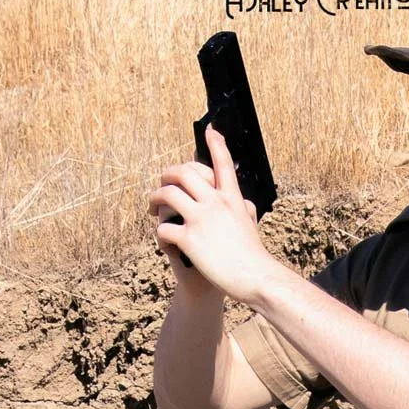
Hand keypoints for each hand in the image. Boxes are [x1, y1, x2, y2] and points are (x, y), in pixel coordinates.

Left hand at [148, 124, 269, 300]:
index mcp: (232, 198)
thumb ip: (243, 210)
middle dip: (168, 174)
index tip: (210, 131)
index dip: (216, 144)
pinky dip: (159, 233)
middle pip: (184, 173)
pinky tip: (163, 241)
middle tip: (162, 183)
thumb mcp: (251, 225)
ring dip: (155, 199)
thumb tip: (244, 203)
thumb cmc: (254, 257)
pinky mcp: (189, 239)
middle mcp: (216, 203)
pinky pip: (163, 227)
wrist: (256, 277)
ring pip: (167, 195)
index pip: (222, 163)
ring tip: (152, 208)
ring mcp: (201, 219)